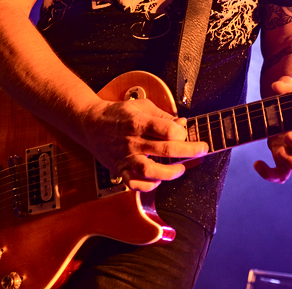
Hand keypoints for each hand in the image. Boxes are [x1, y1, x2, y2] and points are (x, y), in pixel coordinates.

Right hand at [81, 97, 207, 191]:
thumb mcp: (141, 106)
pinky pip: (133, 183)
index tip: (186, 132)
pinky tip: (158, 181)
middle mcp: (132, 141)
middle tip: (201, 150)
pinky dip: (147, 186)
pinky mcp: (119, 169)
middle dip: (188, 152)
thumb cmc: (118, 113)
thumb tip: (182, 124)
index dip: (182, 132)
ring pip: (149, 171)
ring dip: (169, 173)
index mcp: (138, 122)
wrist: (90, 124)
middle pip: (164, 150)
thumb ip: (162, 116)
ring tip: (181, 170)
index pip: (166, 130)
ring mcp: (125, 157)